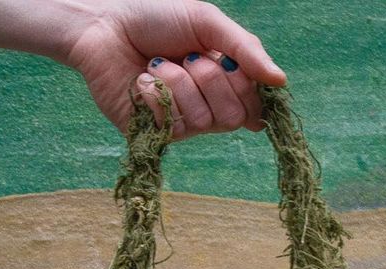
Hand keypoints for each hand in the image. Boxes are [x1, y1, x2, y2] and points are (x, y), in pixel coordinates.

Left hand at [63, 0, 286, 139]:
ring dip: (179, 83)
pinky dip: (156, 95)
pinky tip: (142, 81)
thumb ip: (245, 49)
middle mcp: (205, 108)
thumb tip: (281, 81)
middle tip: (188, 57)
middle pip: (231, 117)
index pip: (253, 107)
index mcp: (223, 83)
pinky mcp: (152, 134)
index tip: (230, 64)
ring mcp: (179, 124)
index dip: (247, 91)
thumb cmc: (155, 17)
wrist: (104, 24)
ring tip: (157, 64)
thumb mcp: (207, 22)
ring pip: (202, 122)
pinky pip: (171, 125)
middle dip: (211, 80)